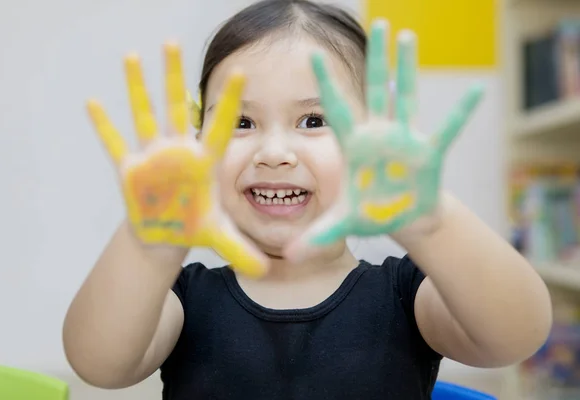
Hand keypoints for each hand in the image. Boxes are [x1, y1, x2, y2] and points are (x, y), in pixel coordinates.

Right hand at [87, 43, 267, 277]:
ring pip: (145, 114)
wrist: (166, 235)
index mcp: (203, 162)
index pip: (219, 126)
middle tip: (172, 43)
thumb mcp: (219, 238)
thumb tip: (267, 272)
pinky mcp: (130, 169)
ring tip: (132, 56)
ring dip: (137, 87)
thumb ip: (242, 251)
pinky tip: (93, 103)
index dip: (228, 102)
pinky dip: (104, 125)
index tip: (241, 73)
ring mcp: (152, 156)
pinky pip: (115, 143)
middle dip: (173, 77)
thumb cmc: (194, 227)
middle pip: (176, 107)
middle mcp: (178, 151)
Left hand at [285, 21, 482, 260]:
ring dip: (407, 69)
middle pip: (375, 89)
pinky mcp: (429, 152)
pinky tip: (476, 90)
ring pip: (405, 96)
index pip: (335, 107)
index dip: (326, 81)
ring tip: (407, 36)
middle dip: (376, 57)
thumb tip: (293, 258)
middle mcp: (379, 133)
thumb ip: (319, 236)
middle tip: (377, 22)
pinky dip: (461, 112)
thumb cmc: (371, 210)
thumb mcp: (343, 223)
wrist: (403, 216)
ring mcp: (405, 139)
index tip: (312, 52)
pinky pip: (447, 128)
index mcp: (354, 144)